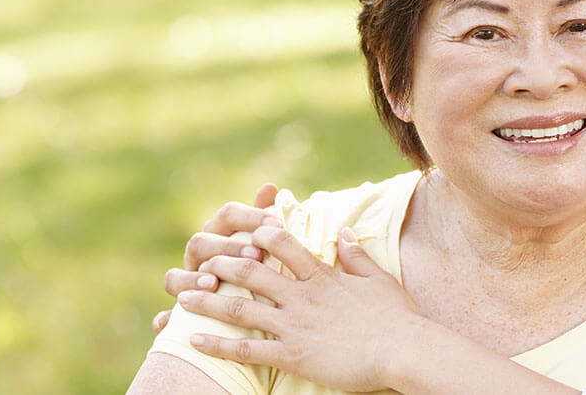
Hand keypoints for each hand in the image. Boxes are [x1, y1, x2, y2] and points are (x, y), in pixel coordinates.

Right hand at [153, 183, 279, 333]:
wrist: (260, 318)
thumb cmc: (266, 278)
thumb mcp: (272, 252)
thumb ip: (267, 221)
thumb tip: (270, 187)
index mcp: (220, 236)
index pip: (227, 215)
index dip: (250, 217)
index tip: (277, 224)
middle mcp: (199, 259)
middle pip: (199, 243)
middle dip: (226, 247)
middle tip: (256, 255)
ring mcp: (186, 286)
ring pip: (174, 277)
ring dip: (191, 279)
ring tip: (213, 283)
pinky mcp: (180, 317)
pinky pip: (165, 318)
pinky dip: (166, 319)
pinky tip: (171, 321)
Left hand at [178, 226, 425, 391]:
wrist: (404, 350)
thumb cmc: (397, 317)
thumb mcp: (377, 279)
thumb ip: (355, 256)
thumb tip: (343, 232)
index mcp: (321, 276)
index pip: (282, 245)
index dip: (258, 235)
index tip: (241, 231)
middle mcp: (302, 296)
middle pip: (251, 271)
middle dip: (221, 262)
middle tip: (198, 258)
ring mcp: (294, 325)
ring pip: (240, 307)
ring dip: (208, 300)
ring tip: (181, 296)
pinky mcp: (292, 354)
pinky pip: (246, 348)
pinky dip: (218, 343)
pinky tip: (194, 339)